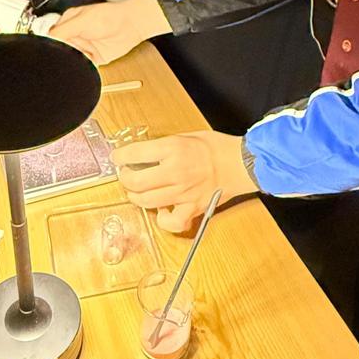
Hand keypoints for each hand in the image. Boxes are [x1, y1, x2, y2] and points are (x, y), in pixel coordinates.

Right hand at [51, 0, 170, 64]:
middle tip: (67, 55)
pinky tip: (85, 63)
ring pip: (71, 59)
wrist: (131, 26)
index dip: (50, 44)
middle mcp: (75, 35)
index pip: (53, 36)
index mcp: (69, 22)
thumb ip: (63, 31)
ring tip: (80, 56)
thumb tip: (47, 39)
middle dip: (62, 54)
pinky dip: (82, 67)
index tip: (50, 50)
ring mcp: (84, 47)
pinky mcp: (93, 58)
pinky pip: (83, 66)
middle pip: (61, 49)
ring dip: (73, 61)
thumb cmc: (111, 16)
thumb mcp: (82, 20)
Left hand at [112, 130, 257, 231]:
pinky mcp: (193, 207)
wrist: (241, 162)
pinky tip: (162, 212)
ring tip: (136, 192)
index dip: (119, 156)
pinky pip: (172, 222)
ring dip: (135, 197)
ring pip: (146, 201)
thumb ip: (164, 146)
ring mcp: (183, 192)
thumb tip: (144, 154)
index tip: (117, 158)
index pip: (134, 153)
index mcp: (172, 149)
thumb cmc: (217, 147)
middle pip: (135, 181)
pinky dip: (163, 220)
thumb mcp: (186, 136)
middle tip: (125, 175)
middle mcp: (174, 171)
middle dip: (124, 179)